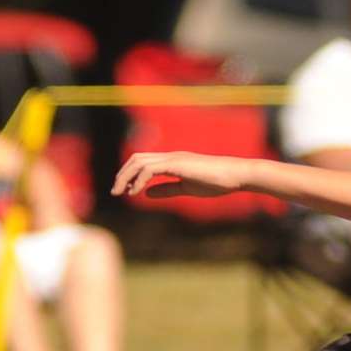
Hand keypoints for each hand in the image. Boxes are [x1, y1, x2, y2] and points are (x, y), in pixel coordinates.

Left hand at [112, 152, 251, 198]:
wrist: (234, 175)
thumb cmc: (216, 182)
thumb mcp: (187, 188)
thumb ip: (167, 189)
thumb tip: (146, 193)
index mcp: (172, 161)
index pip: (143, 162)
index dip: (130, 175)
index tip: (124, 191)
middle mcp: (169, 156)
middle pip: (136, 158)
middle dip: (122, 174)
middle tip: (115, 191)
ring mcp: (173, 158)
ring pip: (139, 161)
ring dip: (126, 176)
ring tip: (120, 192)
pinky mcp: (176, 164)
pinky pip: (150, 169)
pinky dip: (139, 180)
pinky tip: (135, 193)